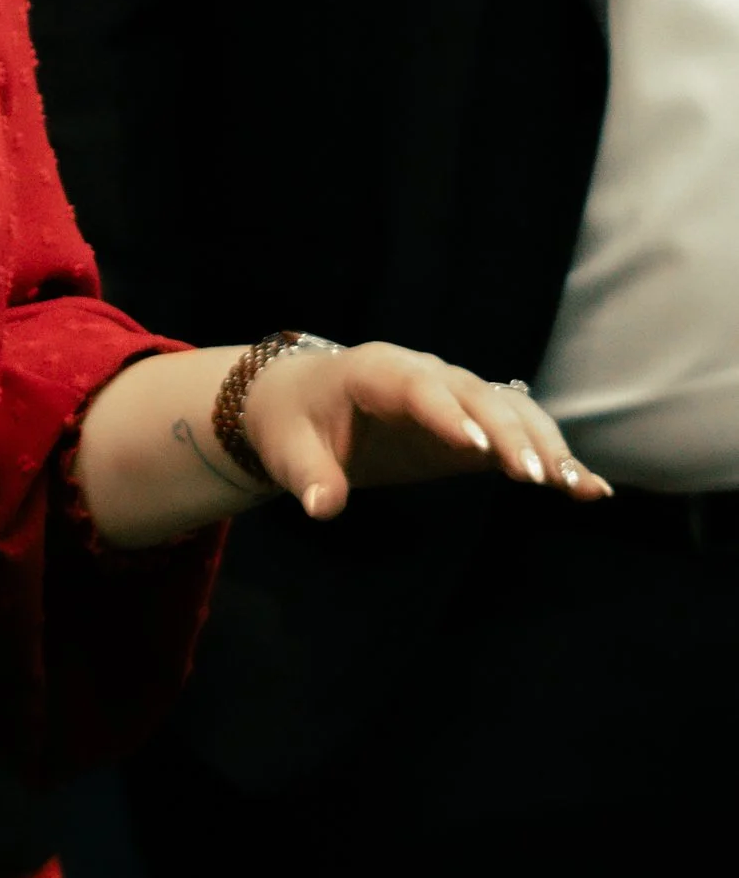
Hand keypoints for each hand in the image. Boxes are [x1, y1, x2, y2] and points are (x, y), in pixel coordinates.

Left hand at [238, 342, 611, 521]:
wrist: (305, 400)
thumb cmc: (294, 422)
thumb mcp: (286, 448)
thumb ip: (307, 474)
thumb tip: (322, 506)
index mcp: (376, 370)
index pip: (416, 386)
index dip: (447, 413)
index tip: (476, 448)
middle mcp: (427, 373)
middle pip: (477, 395)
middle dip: (509, 433)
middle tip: (537, 478)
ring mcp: (457, 395)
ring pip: (511, 410)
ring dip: (547, 446)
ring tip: (578, 488)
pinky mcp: (475, 423)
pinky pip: (521, 433)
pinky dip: (555, 458)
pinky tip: (591, 491)